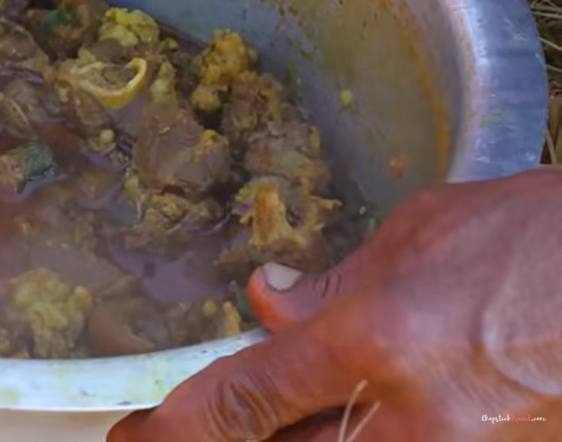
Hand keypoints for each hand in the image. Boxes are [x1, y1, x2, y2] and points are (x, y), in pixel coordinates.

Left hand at [110, 168, 561, 441]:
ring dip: (313, 438)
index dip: (178, 431)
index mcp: (378, 341)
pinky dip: (374, 435)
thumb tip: (267, 308)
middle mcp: (415, 416)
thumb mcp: (422, 234)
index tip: (134, 439)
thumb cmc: (544, 238)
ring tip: (295, 411)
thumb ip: (337, 284)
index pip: (247, 402)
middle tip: (189, 435)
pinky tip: (359, 418)